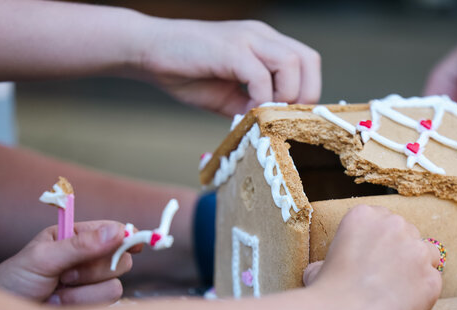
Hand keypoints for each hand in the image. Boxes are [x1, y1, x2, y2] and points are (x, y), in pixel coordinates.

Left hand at [0, 221, 135, 304]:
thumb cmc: (16, 280)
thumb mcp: (43, 257)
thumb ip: (81, 245)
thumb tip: (117, 231)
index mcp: (76, 236)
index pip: (112, 231)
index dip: (126, 236)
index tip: (135, 244)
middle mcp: (88, 258)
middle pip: (120, 259)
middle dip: (93, 269)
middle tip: (66, 274)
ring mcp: (91, 283)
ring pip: (114, 284)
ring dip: (82, 290)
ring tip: (57, 290)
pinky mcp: (91, 305)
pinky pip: (106, 303)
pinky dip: (81, 304)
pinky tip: (60, 304)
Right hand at [134, 19, 320, 115]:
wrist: (148, 52)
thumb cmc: (187, 72)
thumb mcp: (229, 96)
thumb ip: (254, 106)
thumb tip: (273, 126)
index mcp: (265, 44)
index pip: (307, 63)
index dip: (307, 92)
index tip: (290, 117)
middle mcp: (261, 36)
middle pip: (308, 60)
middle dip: (304, 94)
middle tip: (283, 118)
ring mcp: (247, 38)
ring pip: (291, 64)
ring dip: (283, 96)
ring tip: (263, 114)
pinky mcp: (231, 48)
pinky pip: (259, 76)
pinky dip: (259, 99)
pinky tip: (244, 112)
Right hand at [303, 205, 441, 309]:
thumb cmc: (325, 292)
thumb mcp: (319, 262)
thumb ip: (336, 256)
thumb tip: (330, 267)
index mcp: (364, 215)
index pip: (383, 219)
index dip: (379, 240)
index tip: (372, 256)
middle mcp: (394, 225)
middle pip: (407, 233)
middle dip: (399, 251)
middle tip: (384, 274)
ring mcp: (417, 250)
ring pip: (428, 254)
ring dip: (416, 267)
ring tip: (397, 289)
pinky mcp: (432, 278)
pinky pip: (433, 281)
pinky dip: (421, 292)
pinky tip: (403, 304)